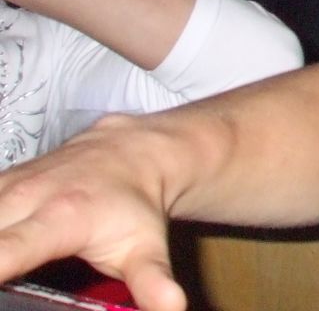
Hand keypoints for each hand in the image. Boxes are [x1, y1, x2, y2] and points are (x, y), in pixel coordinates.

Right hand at [0, 119, 185, 310]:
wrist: (133, 152)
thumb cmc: (135, 206)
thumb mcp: (146, 247)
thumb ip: (153, 282)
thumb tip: (173, 308)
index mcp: (60, 218)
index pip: (7, 251)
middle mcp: (26, 196)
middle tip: (5, 283)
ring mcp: (7, 186)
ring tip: (6, 271)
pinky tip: (3, 253)